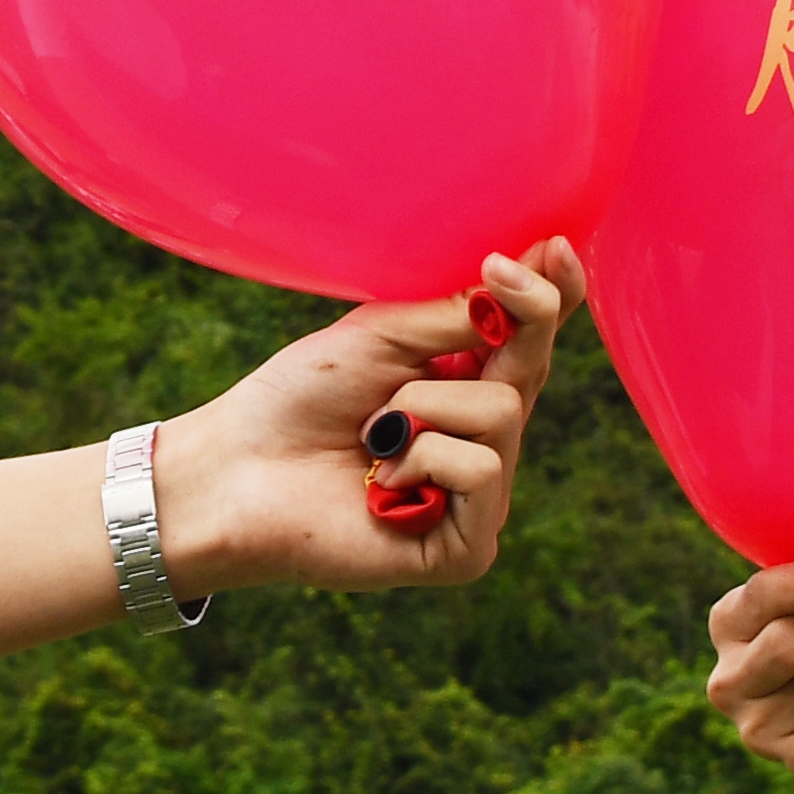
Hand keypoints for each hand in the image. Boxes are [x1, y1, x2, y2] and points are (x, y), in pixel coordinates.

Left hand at [150, 242, 582, 594]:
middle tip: (494, 272)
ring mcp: (480, 499)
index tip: (555, 245)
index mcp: (464, 387)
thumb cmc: (298, 399)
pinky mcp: (467, 548)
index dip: (555, 295)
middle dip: (514, 316)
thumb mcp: (385, 335)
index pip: (532, 341)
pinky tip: (381, 484)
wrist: (238, 470)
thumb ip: (461, 315)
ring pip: (503, 413)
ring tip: (372, 434)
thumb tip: (530, 269)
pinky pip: (483, 469)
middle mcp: (482, 443)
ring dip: (422, 407)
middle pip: (534, 366)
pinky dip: (423, 460)